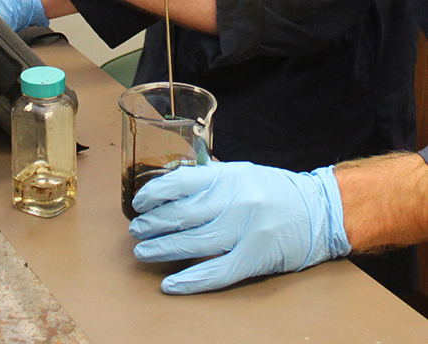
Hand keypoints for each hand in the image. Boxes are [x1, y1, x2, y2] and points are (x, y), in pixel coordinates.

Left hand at [129, 160, 349, 294]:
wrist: (319, 211)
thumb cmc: (275, 190)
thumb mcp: (241, 173)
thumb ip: (210, 178)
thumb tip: (171, 184)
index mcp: (230, 176)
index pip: (182, 181)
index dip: (155, 193)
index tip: (139, 203)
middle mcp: (236, 200)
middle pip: (182, 215)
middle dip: (153, 224)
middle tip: (136, 231)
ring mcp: (246, 230)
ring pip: (193, 243)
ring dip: (162, 249)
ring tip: (143, 252)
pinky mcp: (254, 257)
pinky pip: (216, 272)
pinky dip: (190, 280)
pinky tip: (169, 283)